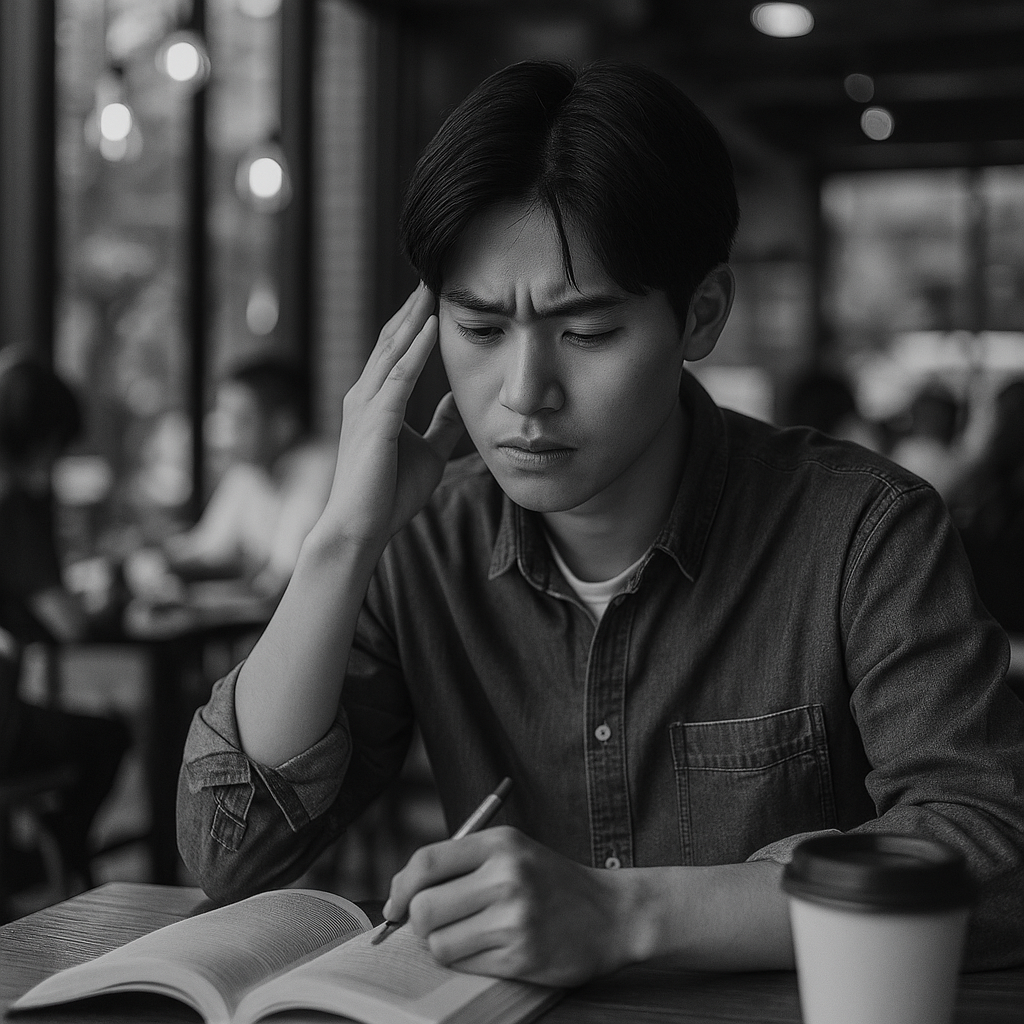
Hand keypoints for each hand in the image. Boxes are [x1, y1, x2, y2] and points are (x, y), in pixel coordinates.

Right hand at [322, 283, 463, 549]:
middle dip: (412, 308)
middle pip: (391, 340)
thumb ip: (441, 425)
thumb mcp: (428, 452)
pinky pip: (400, 376)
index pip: (395, 351)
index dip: (413, 322)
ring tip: (432, 286)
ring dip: (414, 316)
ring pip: (393, 350)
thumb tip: (458, 401)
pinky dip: (416, 348)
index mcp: (375, 401)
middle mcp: (364, 395)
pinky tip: (431, 324)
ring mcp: (366, 405)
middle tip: (431, 274)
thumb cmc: (389, 495)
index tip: (433, 295)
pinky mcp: (375, 420)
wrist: (360, 528)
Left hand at [383, 826, 632, 986]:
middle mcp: (506, 876)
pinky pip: (464, 965)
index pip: (426, 862)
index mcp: (499, 844)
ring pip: (438, 943)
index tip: (395, 905)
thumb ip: (460, 863)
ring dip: (444, 945)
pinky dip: (468, 961)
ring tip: (470, 935)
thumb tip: (400, 896)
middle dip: (419, 922)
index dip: (400, 887)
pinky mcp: (520, 956)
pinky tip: (492, 948)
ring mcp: (514, 918)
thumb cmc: (548, 880)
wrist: (610, 913)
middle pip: (423, 909)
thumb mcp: (511, 850)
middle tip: (436, 923)